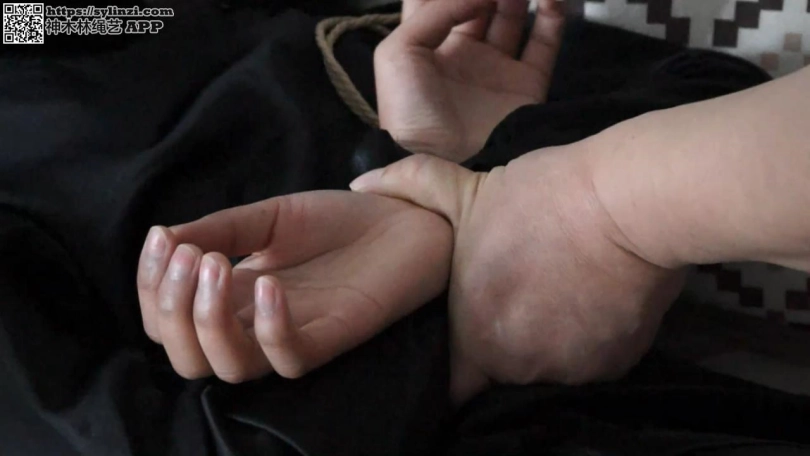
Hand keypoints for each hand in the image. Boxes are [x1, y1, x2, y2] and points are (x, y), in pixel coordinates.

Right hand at [136, 191, 451, 382]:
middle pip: (188, 356)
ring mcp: (294, 335)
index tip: (162, 239)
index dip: (152, 287)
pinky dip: (271, 327)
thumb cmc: (341, 221)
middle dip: (172, 308)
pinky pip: (290, 359)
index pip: (168, 318)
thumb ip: (223, 228)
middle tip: (191, 257)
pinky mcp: (333, 338)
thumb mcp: (273, 216)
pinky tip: (270, 283)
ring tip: (217, 265)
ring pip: (230, 367)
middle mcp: (255, 323)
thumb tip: (163, 237)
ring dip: (208, 320)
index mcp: (233, 295)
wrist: (405, 219)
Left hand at [350, 149, 685, 402]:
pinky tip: (594, 299)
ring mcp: (569, 370)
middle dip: (507, 344)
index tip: (467, 339)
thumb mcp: (467, 190)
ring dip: (550, 341)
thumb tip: (358, 183)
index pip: (454, 381)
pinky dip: (590, 339)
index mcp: (476, 335)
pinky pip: (591, 360)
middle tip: (522, 300)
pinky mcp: (614, 365)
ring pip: (549, 366)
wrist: (628, 204)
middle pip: (504, 371)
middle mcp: (518, 365)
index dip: (458, 362)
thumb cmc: (539, 198)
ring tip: (560, 293)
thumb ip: (410, 189)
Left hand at [375, 0, 563, 161]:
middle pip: (478, 3)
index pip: (436, 1)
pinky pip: (543, 41)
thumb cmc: (411, 111)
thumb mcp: (398, 54)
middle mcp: (462, 51)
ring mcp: (496, 67)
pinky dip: (552, 15)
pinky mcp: (526, 84)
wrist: (445, 163)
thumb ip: (433, 12)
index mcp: (426, 44)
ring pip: (513, 14)